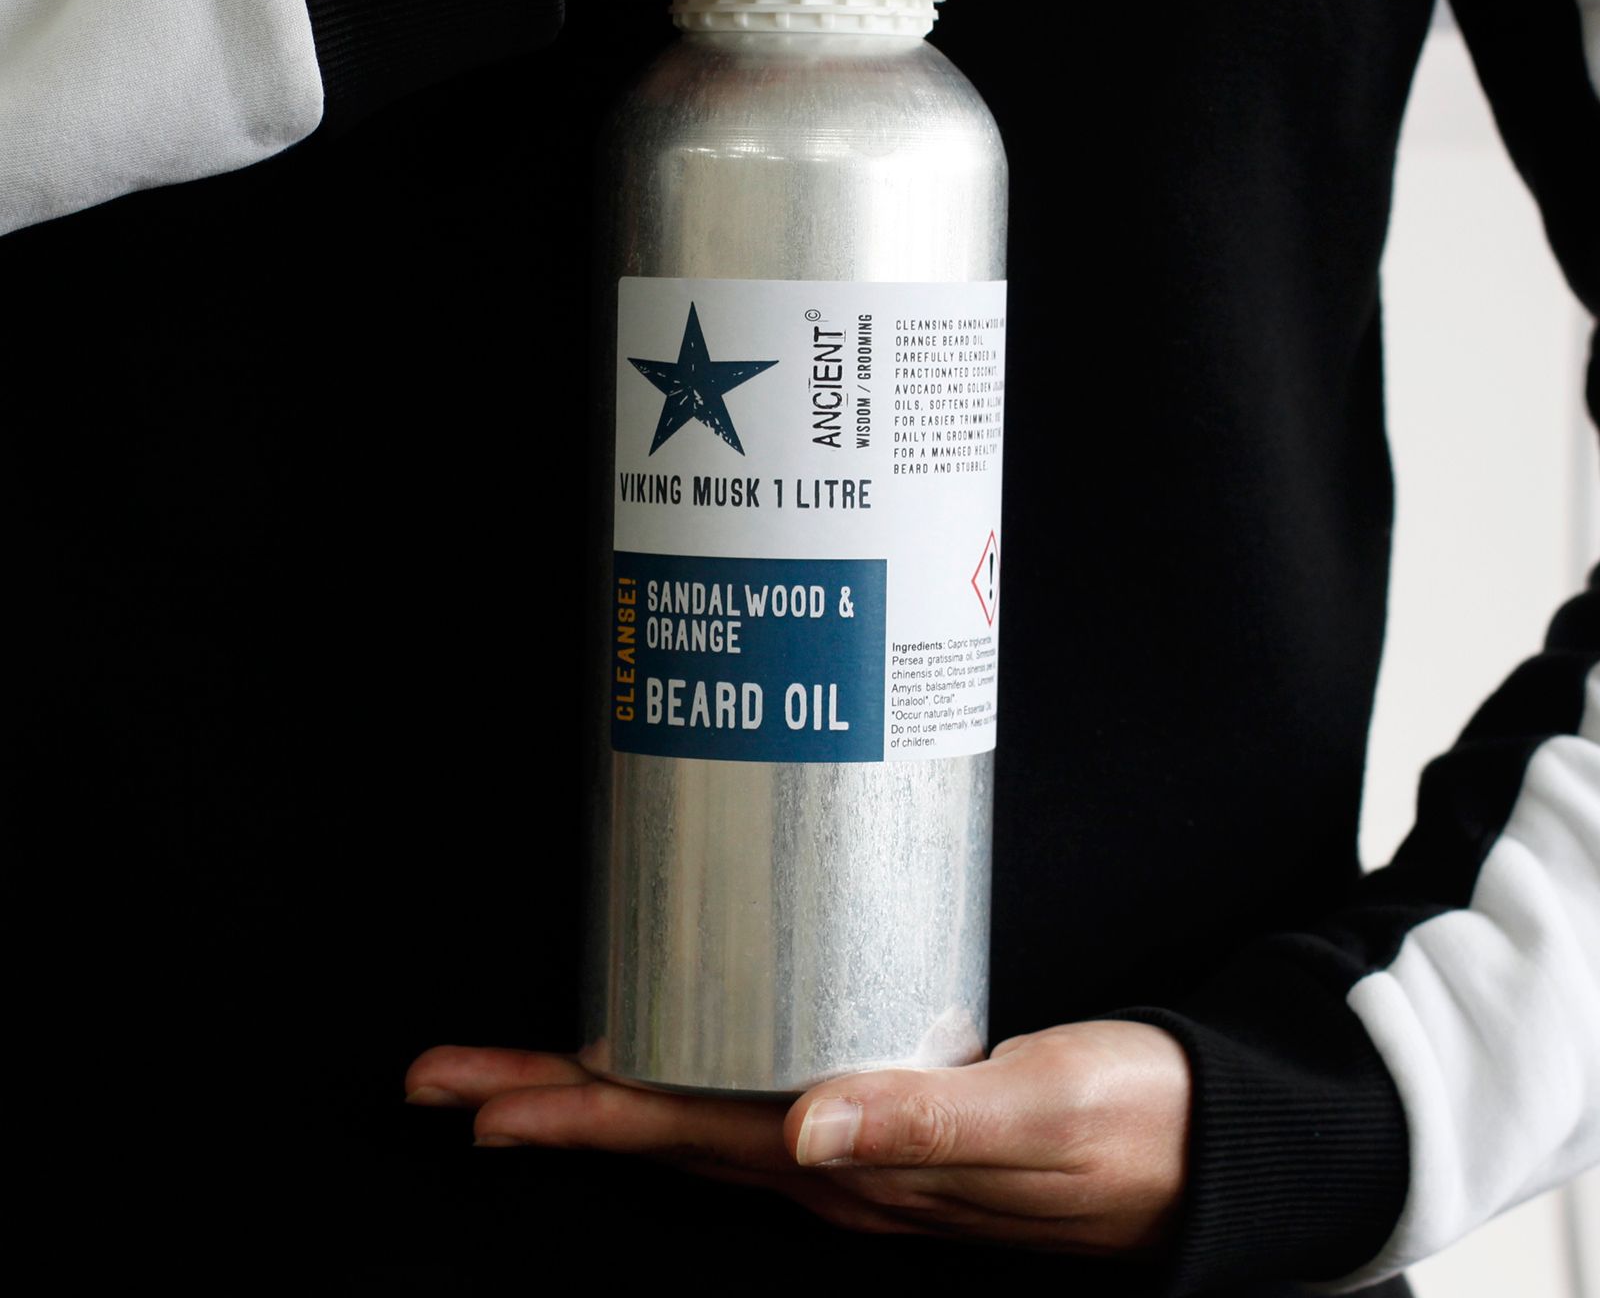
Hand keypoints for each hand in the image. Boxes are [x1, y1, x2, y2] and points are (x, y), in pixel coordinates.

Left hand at [406, 1019, 1191, 1253]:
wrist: (1200, 1149)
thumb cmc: (1129, 1128)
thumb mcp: (1042, 1116)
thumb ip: (927, 1122)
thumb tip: (806, 1127)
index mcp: (851, 1164)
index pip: (683, 1133)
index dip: (575, 1117)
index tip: (475, 1101)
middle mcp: (831, 1165)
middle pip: (662, 1131)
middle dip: (548, 1106)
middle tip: (441, 1082)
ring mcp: (852, 1151)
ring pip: (694, 1121)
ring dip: (599, 1099)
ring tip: (515, 1079)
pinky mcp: (881, 1115)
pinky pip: (751, 1100)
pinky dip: (683, 1081)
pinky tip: (665, 1059)